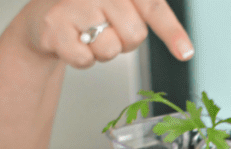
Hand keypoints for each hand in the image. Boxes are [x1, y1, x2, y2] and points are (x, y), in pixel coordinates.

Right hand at [20, 0, 192, 67]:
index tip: (186, 52)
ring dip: (102, 52)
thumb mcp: (121, 7)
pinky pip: (85, 60)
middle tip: (106, 31)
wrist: (44, 19)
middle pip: (134, 35)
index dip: (172, 31)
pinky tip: (72, 44)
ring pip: (110, 49)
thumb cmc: (90, 13)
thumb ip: (146, 15)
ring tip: (86, 35)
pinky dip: (82, 60)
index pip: (153, 7)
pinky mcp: (54, 26)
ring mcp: (74, 5)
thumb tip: (184, 48)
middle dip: (124, 43)